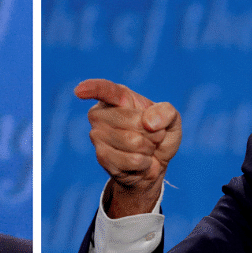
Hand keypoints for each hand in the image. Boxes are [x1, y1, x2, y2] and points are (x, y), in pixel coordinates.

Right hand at [75, 79, 181, 216]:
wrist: (154, 164)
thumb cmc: (160, 135)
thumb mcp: (171, 120)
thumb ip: (166, 113)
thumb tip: (149, 122)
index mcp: (117, 97)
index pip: (104, 89)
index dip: (92, 88)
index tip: (79, 91)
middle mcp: (101, 114)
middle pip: (133, 121)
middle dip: (152, 132)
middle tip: (152, 136)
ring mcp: (98, 136)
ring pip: (133, 142)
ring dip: (148, 148)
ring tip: (145, 148)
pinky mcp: (101, 156)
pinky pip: (132, 160)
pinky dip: (144, 163)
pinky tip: (139, 161)